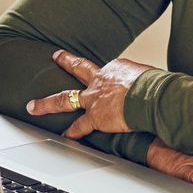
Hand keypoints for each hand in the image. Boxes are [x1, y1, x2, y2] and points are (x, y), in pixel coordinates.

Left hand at [26, 49, 150, 137]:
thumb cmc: (157, 86)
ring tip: (33, 106)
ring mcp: (94, 97)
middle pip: (79, 68)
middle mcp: (101, 79)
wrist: (152, 96)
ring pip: (65, 98)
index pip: (108, 71)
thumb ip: (148, 82)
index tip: (115, 81)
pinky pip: (79, 126)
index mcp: (117, 68)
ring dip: (47, 103)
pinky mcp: (95, 116)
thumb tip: (159, 89)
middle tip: (56, 56)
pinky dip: (71, 132)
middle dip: (66, 61)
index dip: (110, 77)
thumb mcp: (152, 77)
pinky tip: (64, 137)